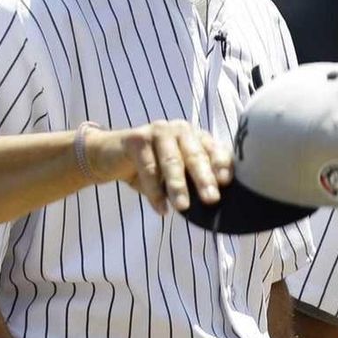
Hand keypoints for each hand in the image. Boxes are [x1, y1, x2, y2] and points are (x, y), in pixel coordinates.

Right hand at [86, 120, 232, 214]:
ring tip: (183, 207)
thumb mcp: (177, 174)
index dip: (221, 164)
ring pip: (171, 161)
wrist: (110, 156)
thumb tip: (216, 203)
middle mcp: (181, 130)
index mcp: (196, 136)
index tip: (226, 182)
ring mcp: (159, 131)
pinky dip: (154, 191)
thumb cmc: (152, 167)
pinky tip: (161, 208)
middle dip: (204, 178)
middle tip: (211, 199)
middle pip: (195, 155)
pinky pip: (148, 167)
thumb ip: (194, 180)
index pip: (214, 150)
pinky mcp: (137, 139)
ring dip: (178, 185)